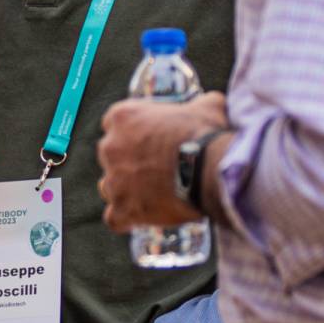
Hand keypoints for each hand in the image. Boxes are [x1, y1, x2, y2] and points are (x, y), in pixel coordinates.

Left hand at [97, 92, 227, 232]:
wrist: (209, 169)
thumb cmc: (205, 135)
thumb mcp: (207, 107)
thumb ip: (201, 104)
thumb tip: (213, 103)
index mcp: (123, 116)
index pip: (115, 123)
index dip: (132, 132)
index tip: (148, 139)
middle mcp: (111, 147)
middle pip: (111, 155)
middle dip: (128, 161)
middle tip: (155, 168)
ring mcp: (114, 180)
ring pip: (109, 186)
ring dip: (125, 190)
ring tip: (150, 194)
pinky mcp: (122, 208)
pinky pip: (114, 218)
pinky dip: (126, 219)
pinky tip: (141, 218)